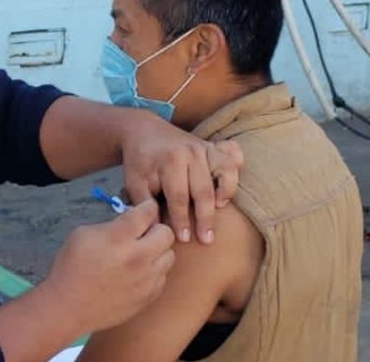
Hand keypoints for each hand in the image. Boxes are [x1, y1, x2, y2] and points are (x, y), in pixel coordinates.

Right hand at [41, 200, 175, 333]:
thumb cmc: (71, 267)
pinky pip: (163, 277)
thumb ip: (112, 224)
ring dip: (158, 251)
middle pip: (166, 232)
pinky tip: (138, 273)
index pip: (148, 211)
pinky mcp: (149, 297)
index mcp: (119, 238)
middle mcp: (138, 257)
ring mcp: (146, 280)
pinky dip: (154, 271)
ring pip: (169, 255)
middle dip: (156, 228)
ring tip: (141, 254)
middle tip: (143, 233)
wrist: (68, 307)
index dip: (146, 207)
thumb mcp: (84, 234)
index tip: (143, 210)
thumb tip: (130, 220)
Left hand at [120, 113, 242, 243]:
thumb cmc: (140, 162)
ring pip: (225, 169)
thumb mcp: (134, 182)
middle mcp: (190, 152)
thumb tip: (158, 230)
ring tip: (220, 209)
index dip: (182, 220)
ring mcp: (204, 147)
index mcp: (170, 162)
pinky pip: (233, 153)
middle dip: (205, 217)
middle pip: (203, 189)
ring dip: (226, 191)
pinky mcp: (212, 146)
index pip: (179, 197)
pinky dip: (235, 168)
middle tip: (207, 239)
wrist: (144, 131)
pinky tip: (228, 187)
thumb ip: (145, 205)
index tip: (184, 238)